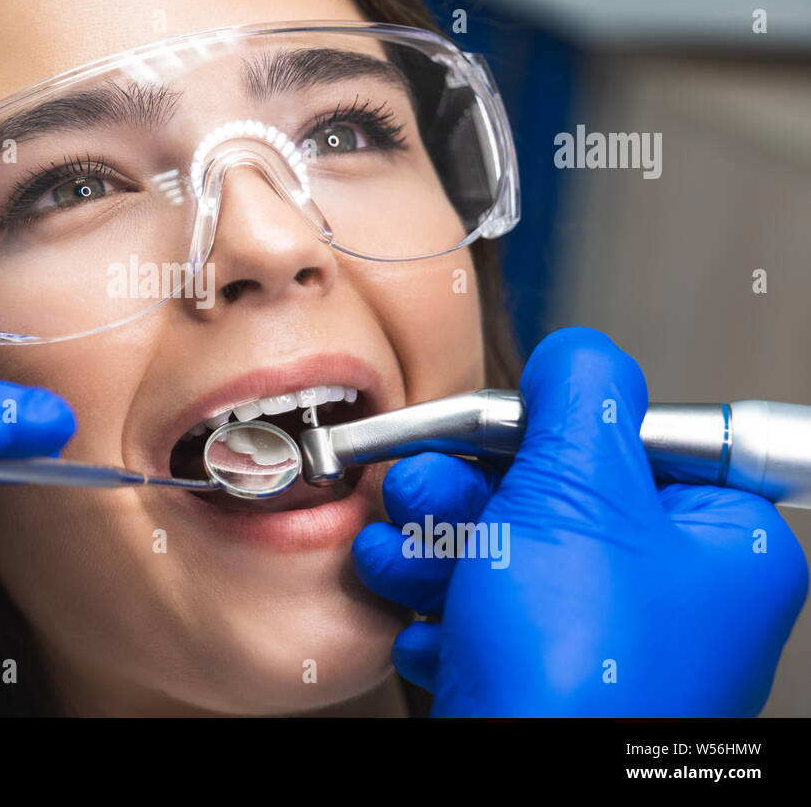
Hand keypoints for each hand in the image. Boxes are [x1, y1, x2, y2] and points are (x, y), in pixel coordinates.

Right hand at [353, 327, 807, 714]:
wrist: (522, 792)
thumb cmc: (577, 671)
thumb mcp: (582, 492)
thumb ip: (581, 397)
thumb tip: (577, 357)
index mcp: (719, 548)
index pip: (637, 444)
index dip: (554, 433)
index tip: (501, 431)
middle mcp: (668, 599)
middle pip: (552, 496)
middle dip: (469, 492)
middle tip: (427, 491)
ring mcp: (600, 644)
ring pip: (504, 554)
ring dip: (436, 547)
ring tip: (401, 559)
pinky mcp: (540, 681)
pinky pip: (483, 617)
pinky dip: (439, 610)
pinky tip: (420, 621)